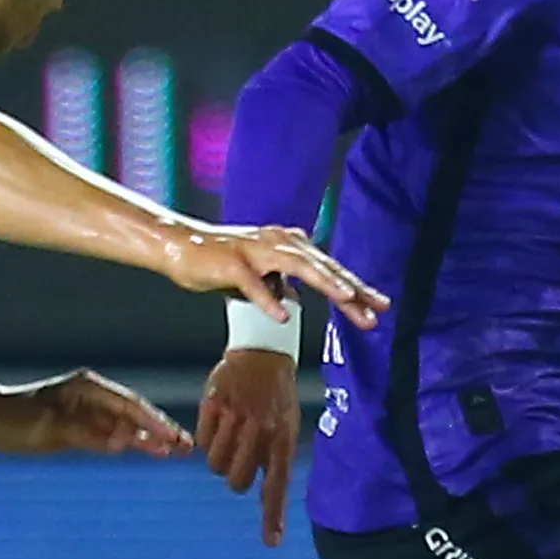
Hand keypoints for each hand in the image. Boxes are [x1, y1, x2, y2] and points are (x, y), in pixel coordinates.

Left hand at [3, 369, 187, 459]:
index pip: (130, 406)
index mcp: (87, 389)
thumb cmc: (13, 421)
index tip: (175, 437)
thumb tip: (120, 443)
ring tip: (171, 451)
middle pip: (132, 413)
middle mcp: (89, 396)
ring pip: (122, 424)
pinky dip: (125, 441)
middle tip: (186, 447)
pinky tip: (140, 450)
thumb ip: (87, 435)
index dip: (155, 423)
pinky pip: (107, 432)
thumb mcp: (49, 430)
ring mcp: (84, 409)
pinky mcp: (76, 424)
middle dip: (159, 429)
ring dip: (145, 437)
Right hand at [163, 222, 388, 329]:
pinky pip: (252, 283)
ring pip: (297, 265)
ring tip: (346, 298)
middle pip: (323, 267)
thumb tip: (296, 299)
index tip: (379, 307)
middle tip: (378, 309)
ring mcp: (255, 251)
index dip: (356, 288)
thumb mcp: (260, 274)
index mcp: (289, 245)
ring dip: (324, 280)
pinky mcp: (232, 262)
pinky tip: (283, 315)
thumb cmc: (220, 261)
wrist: (180, 246)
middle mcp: (278, 243)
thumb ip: (280, 283)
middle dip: (352, 289)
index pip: (329, 269)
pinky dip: (267, 299)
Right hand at [195, 346, 301, 547]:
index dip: (273, 516)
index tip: (271, 542)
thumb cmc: (276, 397)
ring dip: (219, 458)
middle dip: (235, 477)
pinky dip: (207, 438)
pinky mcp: (215, 405)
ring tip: (230, 437)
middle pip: (237, 481)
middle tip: (239, 458)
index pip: (277, 485)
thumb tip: (268, 498)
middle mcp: (262, 431)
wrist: (262, 354)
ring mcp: (237, 418)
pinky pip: (202, 441)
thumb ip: (276, 459)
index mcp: (283, 439)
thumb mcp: (287, 426)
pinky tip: (220, 421)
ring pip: (216, 464)